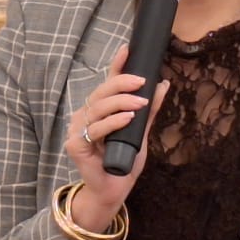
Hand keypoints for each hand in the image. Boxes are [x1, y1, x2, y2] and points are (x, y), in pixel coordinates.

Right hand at [64, 44, 168, 230]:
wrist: (114, 190)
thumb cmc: (124, 161)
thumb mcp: (141, 133)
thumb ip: (149, 111)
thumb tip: (163, 84)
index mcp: (99, 110)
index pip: (107, 83)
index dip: (117, 66)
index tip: (128, 49)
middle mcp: (85, 116)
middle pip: (101, 93)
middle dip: (122, 84)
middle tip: (142, 82)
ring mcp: (78, 130)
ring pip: (98, 108)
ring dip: (121, 103)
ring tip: (139, 103)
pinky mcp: (76, 145)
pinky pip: (95, 129)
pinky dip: (113, 123)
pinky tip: (127, 119)